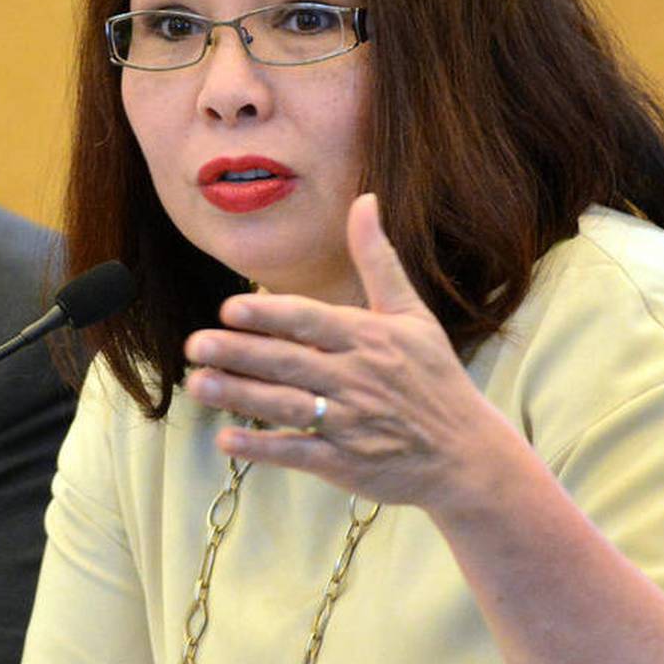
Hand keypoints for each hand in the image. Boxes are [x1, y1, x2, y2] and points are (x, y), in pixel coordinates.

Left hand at [184, 193, 522, 510]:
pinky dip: (262, 448)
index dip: (270, 315)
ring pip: (287, 406)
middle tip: (195, 345)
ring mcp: (351, 423)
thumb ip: (378, 260)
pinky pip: (298, 453)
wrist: (468, 455)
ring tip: (198, 384)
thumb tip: (365, 200)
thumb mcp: (412, 315)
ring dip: (239, 397)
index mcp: (370, 338)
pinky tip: (225, 440)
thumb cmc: (433, 378)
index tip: (229, 309)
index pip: (311, 321)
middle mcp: (358, 379)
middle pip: (290, 363)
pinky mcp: (345, 463)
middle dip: (240, 354)